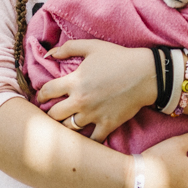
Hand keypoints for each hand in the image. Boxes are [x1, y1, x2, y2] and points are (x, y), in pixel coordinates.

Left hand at [39, 40, 155, 141]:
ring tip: (64, 124)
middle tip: (51, 113)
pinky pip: (92, 140)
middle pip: (54, 115)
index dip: (41, 95)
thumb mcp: (93, 46)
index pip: (47, 92)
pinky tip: (84, 138)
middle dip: (49, 114)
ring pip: (69, 129)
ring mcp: (94, 115)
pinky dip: (86, 141)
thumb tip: (49, 53)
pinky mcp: (107, 125)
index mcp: (75, 81)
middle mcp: (81, 101)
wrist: (146, 74)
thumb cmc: (119, 58)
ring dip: (65, 127)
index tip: (42, 98)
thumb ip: (68, 48)